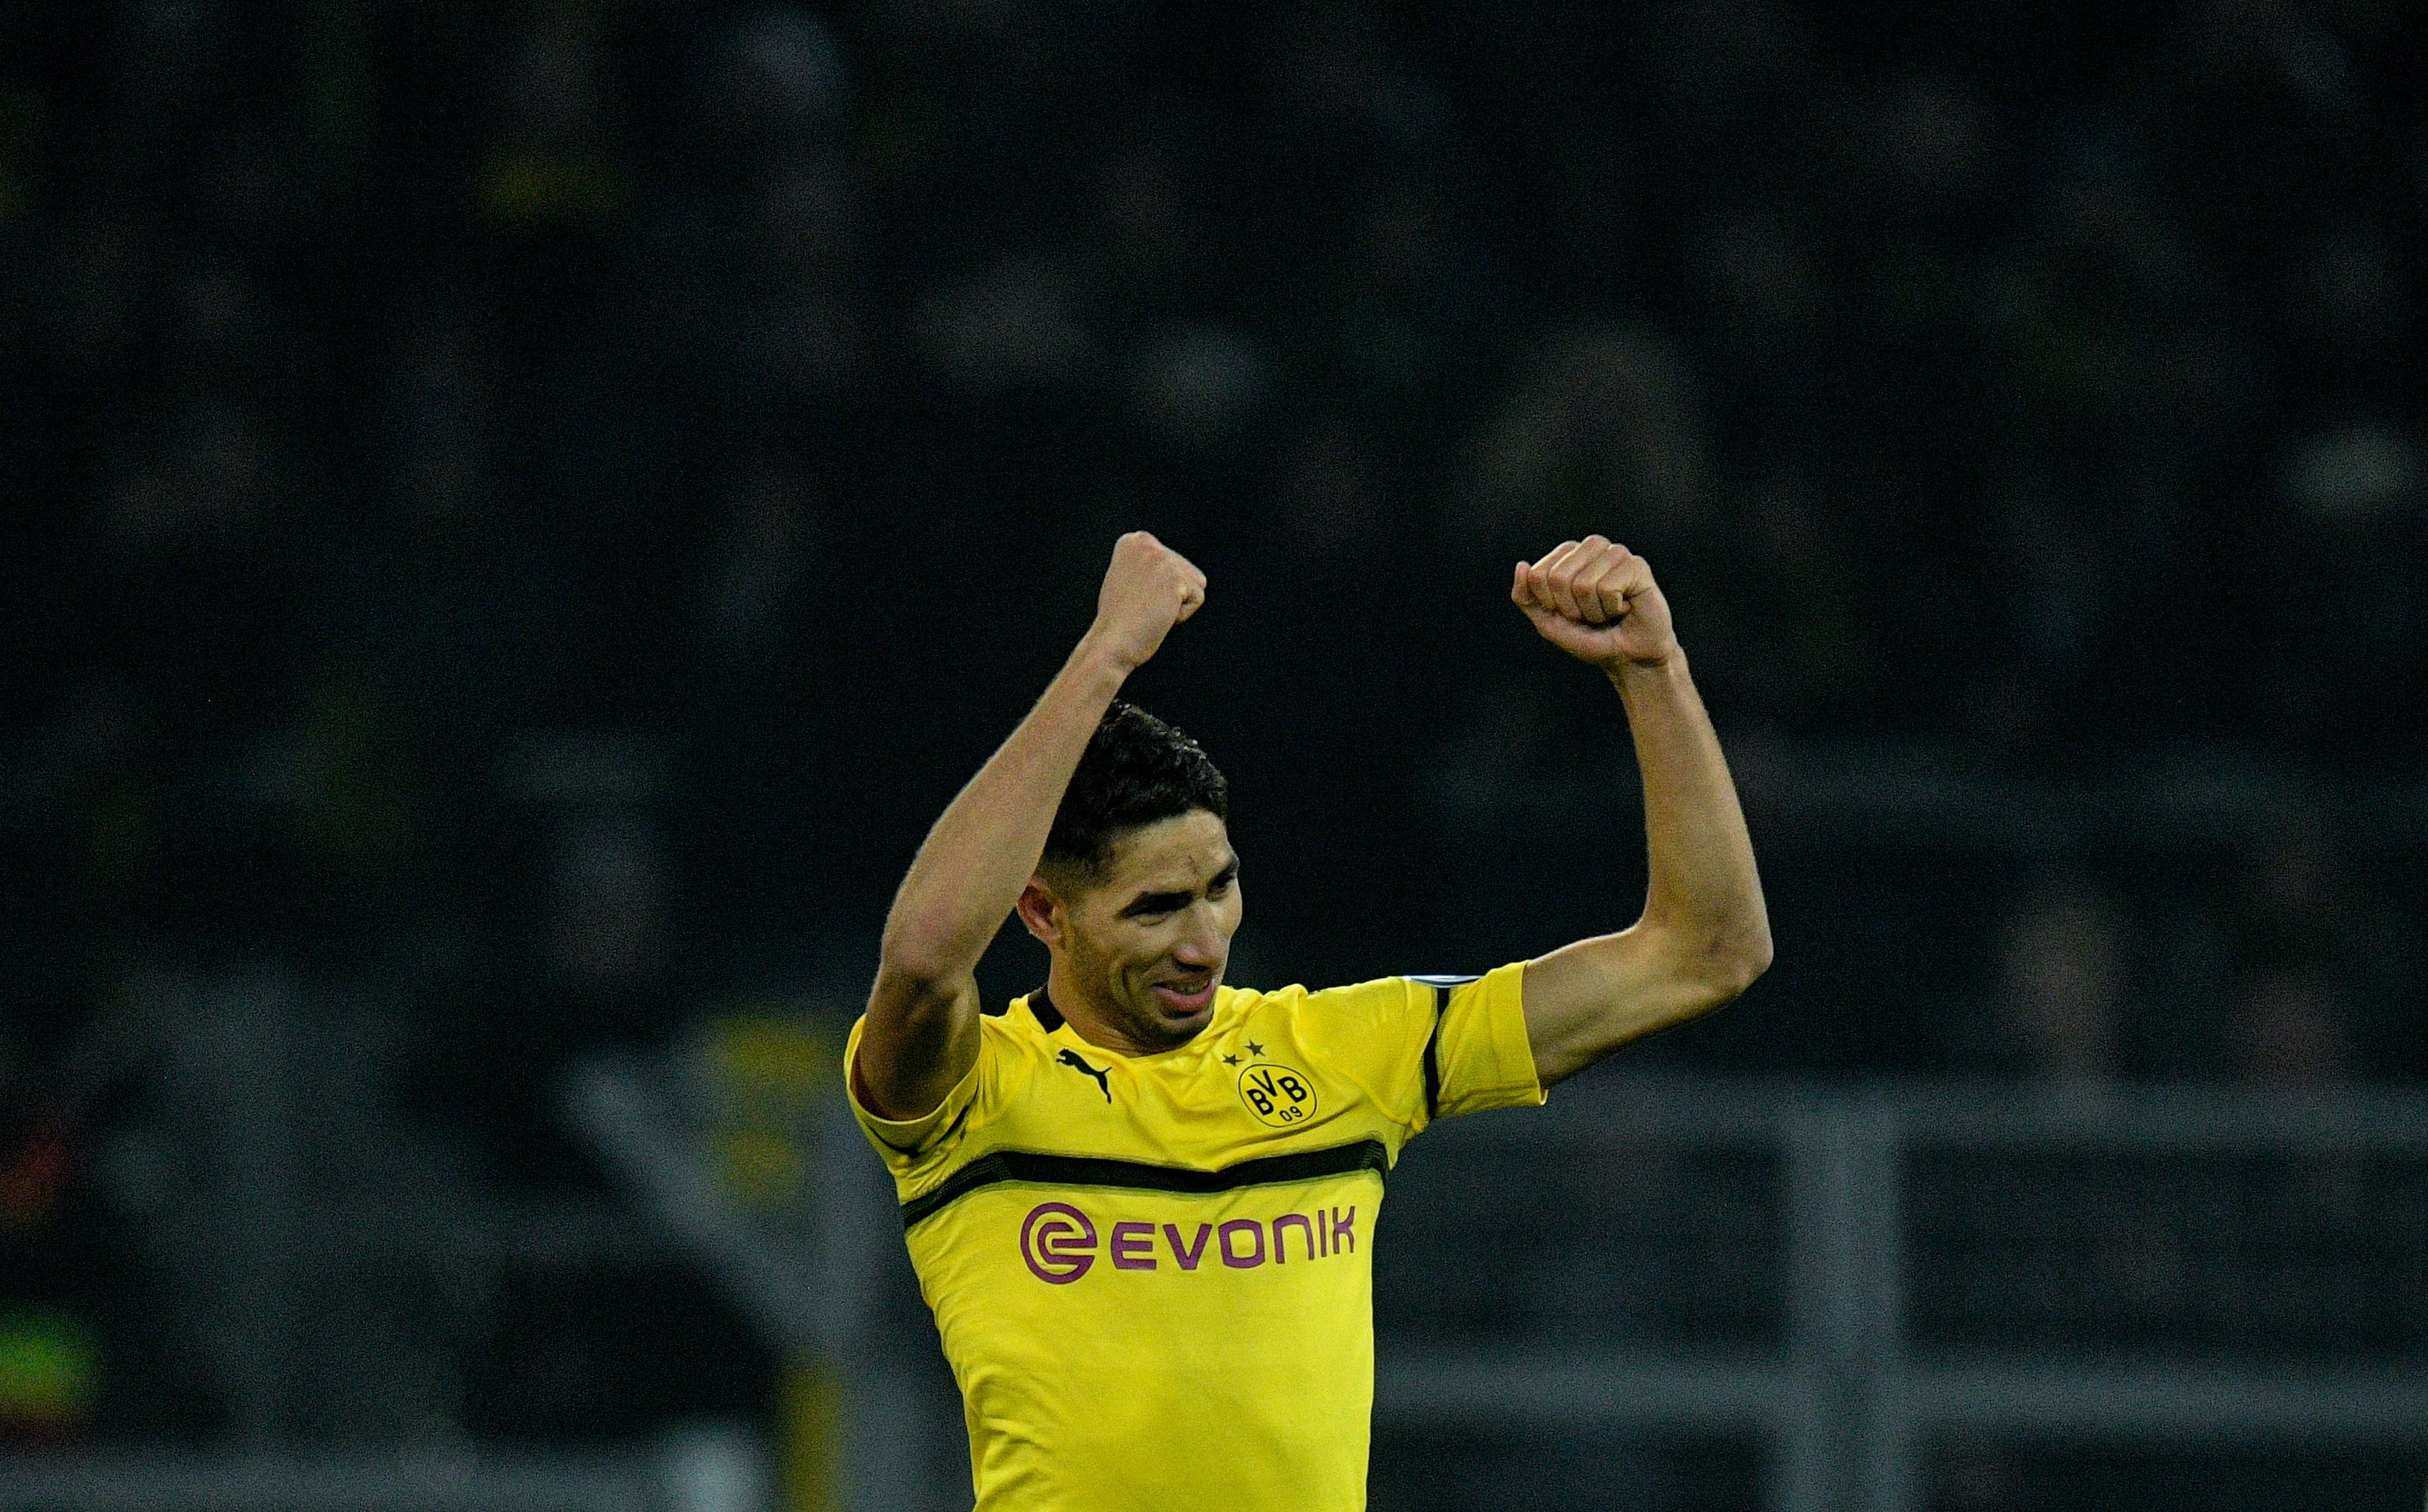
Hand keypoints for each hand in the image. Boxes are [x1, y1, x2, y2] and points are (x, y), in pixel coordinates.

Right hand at [1090, 532, 1206, 671]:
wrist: (1111, 642)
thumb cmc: (1118, 620)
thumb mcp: (1127, 578)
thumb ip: (1148, 566)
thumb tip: (1170, 572)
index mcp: (1133, 541)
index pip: (1173, 562)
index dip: (1159, 587)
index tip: (1135, 596)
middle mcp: (1147, 543)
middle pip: (1187, 571)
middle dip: (1170, 595)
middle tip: (1142, 606)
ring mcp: (1162, 559)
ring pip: (1196, 584)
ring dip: (1178, 604)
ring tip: (1151, 610)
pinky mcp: (1176, 579)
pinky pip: (1197, 599)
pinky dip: (1182, 615)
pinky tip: (1158, 616)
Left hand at [1513, 536, 1676, 668]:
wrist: (1627, 657)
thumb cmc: (1589, 636)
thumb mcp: (1548, 622)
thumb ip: (1526, 596)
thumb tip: (1521, 565)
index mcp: (1568, 554)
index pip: (1538, 575)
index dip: (1550, 604)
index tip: (1568, 613)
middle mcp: (1592, 547)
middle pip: (1558, 578)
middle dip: (1571, 609)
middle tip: (1590, 615)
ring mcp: (1615, 553)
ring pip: (1584, 584)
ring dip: (1593, 611)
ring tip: (1608, 611)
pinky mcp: (1637, 566)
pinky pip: (1608, 589)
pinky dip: (1612, 609)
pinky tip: (1625, 607)